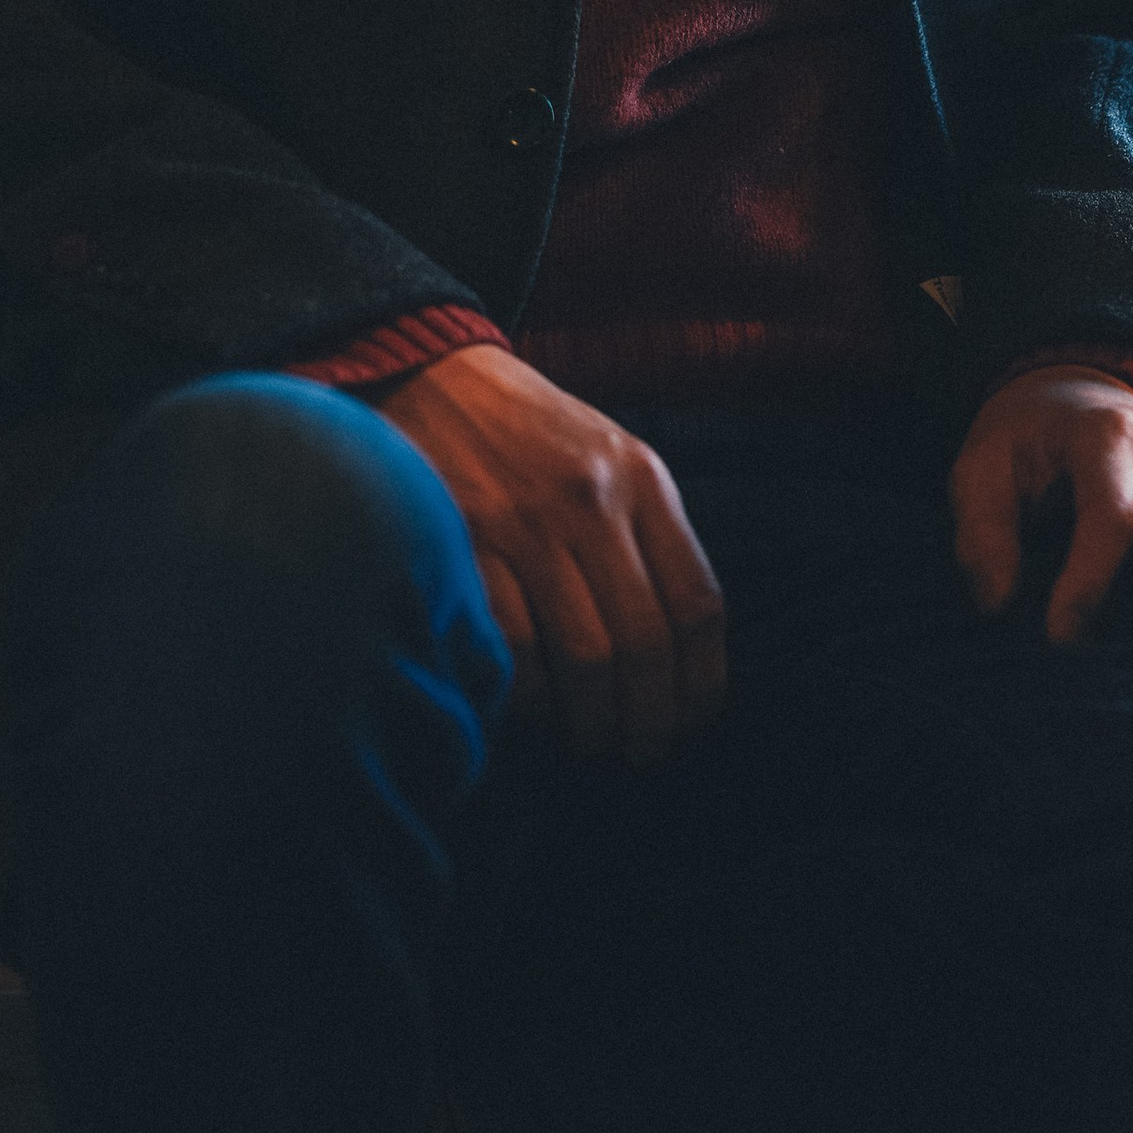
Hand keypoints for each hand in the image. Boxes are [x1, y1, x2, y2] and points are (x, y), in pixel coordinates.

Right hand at [380, 345, 724, 765]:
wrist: (429, 375)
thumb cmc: (528, 435)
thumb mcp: (609, 457)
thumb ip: (645, 538)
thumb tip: (680, 656)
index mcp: (641, 477)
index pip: (698, 602)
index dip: (703, 682)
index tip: (692, 725)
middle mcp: (591, 498)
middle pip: (645, 642)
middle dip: (650, 721)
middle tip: (640, 756)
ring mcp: (525, 522)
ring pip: (584, 657)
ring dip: (592, 725)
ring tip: (590, 747)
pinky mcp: (463, 544)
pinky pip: (511, 649)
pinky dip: (529, 698)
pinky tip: (533, 712)